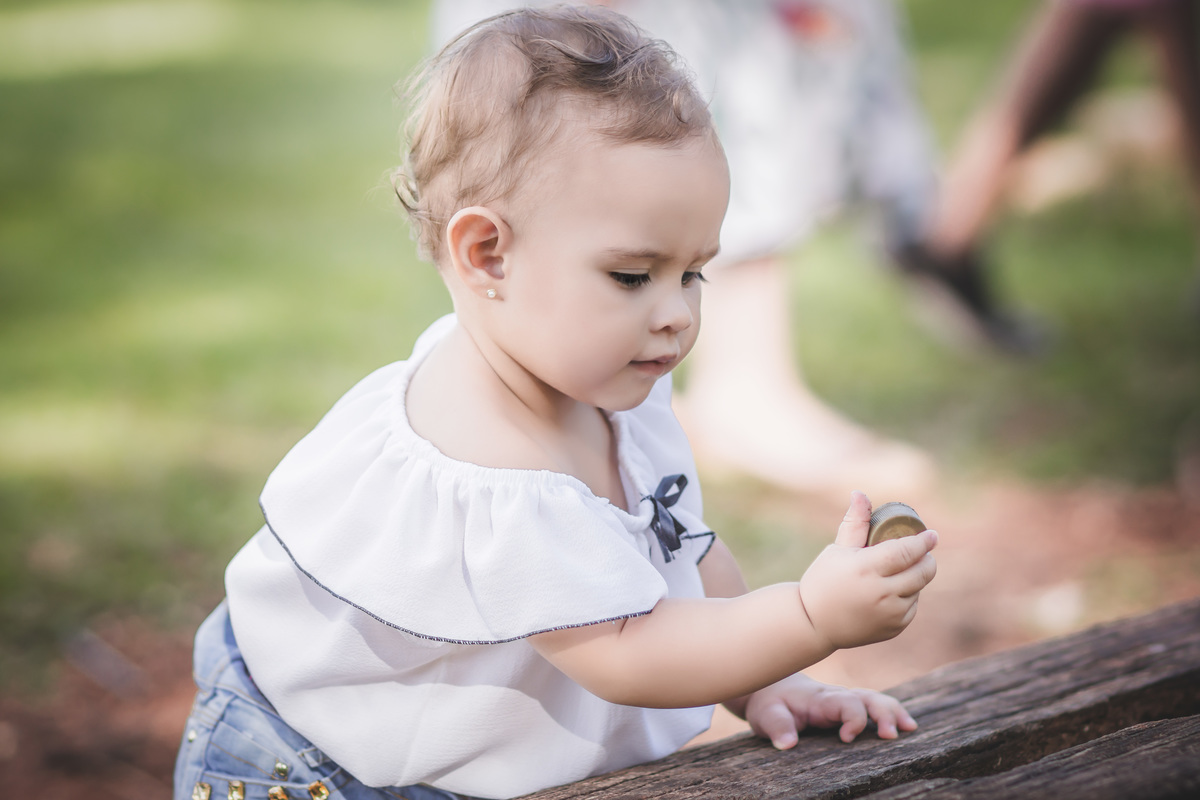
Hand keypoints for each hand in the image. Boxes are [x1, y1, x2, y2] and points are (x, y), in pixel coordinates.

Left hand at [744, 673, 917, 748]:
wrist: (770, 687)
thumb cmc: (769, 703)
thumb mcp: (765, 715)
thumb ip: (777, 726)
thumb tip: (787, 744)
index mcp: (819, 699)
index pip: (845, 702)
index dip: (852, 719)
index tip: (846, 739)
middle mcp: (836, 696)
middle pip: (867, 697)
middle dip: (883, 713)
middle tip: (891, 735)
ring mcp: (844, 700)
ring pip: (875, 699)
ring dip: (893, 712)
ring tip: (910, 729)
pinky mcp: (848, 706)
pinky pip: (873, 705)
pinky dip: (892, 713)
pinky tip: (907, 727)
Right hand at [798, 492, 937, 649]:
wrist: (813, 624)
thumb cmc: (823, 580)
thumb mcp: (837, 550)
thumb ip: (855, 523)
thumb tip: (860, 494)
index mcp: (866, 569)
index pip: (906, 551)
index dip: (923, 542)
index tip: (932, 535)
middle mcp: (881, 593)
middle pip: (922, 571)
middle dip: (927, 559)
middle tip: (923, 552)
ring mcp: (889, 614)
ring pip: (918, 589)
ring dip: (915, 578)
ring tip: (898, 572)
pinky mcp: (894, 628)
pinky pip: (911, 607)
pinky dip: (906, 597)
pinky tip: (890, 593)